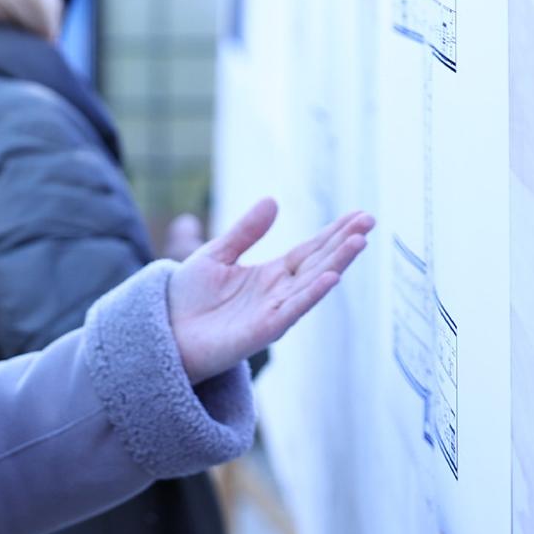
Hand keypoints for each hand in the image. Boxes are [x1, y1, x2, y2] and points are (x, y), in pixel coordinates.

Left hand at [167, 199, 372, 382]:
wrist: (164, 332)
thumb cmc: (188, 299)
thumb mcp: (216, 254)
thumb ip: (245, 231)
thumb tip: (272, 201)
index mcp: (271, 275)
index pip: (311, 250)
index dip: (334, 233)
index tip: (359, 214)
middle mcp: (279, 293)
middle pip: (319, 263)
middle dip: (344, 243)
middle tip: (369, 220)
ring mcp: (273, 312)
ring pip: (312, 284)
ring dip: (337, 263)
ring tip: (359, 241)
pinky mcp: (262, 331)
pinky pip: (292, 310)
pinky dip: (312, 294)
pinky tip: (331, 277)